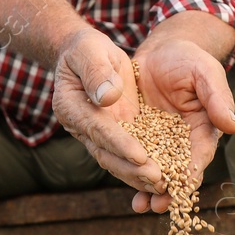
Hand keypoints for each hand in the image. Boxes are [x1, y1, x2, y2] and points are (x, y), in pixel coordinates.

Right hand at [51, 28, 162, 198]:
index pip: (98, 129)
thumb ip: (96, 71)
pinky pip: (125, 156)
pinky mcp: (111, 134)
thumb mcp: (89, 50)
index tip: (141, 156)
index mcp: (70, 106)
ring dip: (138, 175)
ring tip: (164, 186)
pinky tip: (163, 179)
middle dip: (132, 168)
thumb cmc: (86, 48)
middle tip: (158, 179)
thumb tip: (108, 97)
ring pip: (116, 161)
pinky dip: (141, 169)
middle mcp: (80, 126)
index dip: (119, 144)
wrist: (85, 53)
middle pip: (106, 153)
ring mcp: (95, 134)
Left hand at [129, 37, 234, 213]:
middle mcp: (181, 141)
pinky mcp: (137, 136)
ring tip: (140, 206)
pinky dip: (128, 170)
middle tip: (157, 205)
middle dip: (167, 191)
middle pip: (176, 172)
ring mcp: (158, 141)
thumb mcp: (204, 72)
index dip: (191, 172)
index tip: (183, 186)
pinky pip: (133, 157)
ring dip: (147, 189)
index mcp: (203, 130)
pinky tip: (122, 184)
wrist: (159, 50)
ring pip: (154, 170)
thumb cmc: (188, 59)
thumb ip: (217, 98)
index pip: (199, 156)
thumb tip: (233, 126)